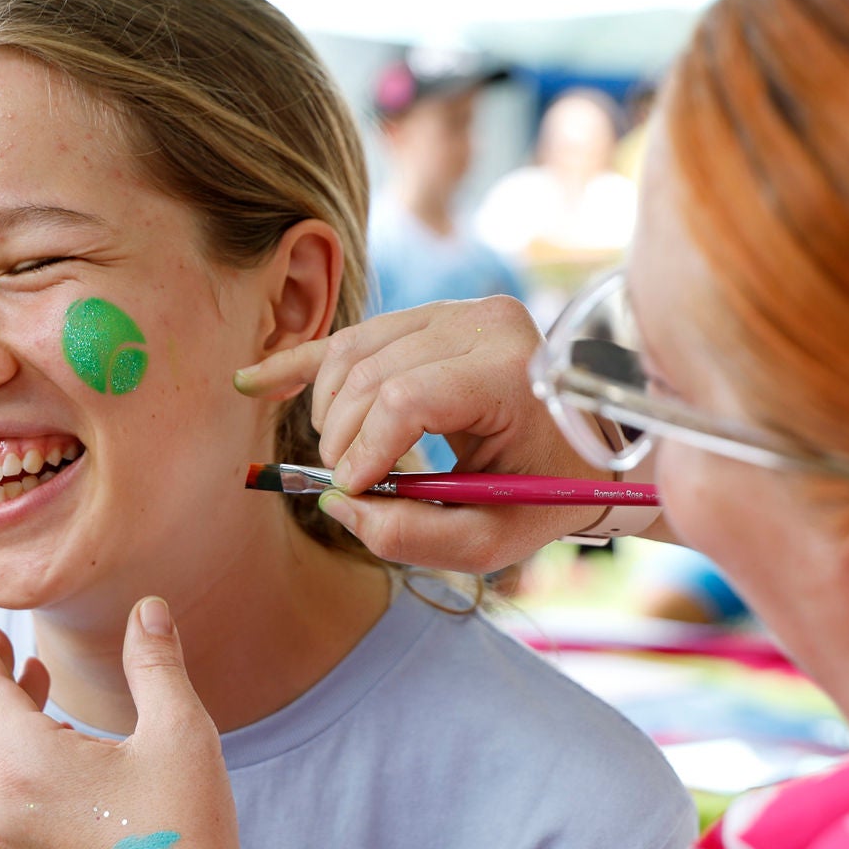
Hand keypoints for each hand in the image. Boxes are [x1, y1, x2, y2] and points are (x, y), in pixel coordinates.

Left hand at [0, 597, 261, 848]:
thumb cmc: (183, 832)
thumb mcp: (179, 733)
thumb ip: (155, 663)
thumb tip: (147, 609)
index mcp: (26, 764)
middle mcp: (3, 804)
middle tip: (2, 643)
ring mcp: (11, 842)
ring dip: (7, 720)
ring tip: (36, 684)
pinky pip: (7, 796)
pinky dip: (19, 759)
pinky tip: (58, 750)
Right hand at [234, 296, 603, 572]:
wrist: (592, 443)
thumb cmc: (544, 493)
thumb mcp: (494, 538)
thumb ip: (415, 536)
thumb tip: (338, 504)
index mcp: (512, 372)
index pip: (407, 398)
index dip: (365, 450)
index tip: (353, 493)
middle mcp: (486, 323)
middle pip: (371, 374)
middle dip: (343, 438)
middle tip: (351, 486)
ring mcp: (458, 309)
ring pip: (353, 352)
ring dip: (328, 411)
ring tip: (345, 459)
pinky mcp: (433, 314)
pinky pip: (354, 335)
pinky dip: (305, 365)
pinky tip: (256, 383)